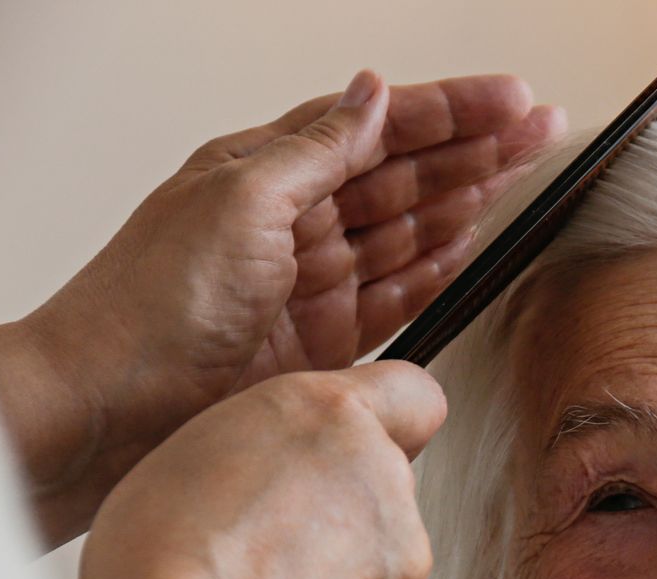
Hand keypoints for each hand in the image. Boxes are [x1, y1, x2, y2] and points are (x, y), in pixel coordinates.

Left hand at [0, 69, 561, 546]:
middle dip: (477, 148)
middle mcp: (293, 222)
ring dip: (469, 199)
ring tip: (522, 174)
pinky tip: (470, 245)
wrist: (117, 406)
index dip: (448, 111)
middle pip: (405, 174)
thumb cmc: (151, 303)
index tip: (511, 101)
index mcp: (266, 170)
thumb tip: (371, 94)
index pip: (376, 126)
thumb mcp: (239, 198)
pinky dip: (438, 269)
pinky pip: (399, 296)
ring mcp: (313, 284)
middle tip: (540, 131)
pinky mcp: (328, 344)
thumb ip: (316, 150)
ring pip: (411, 230)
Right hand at [72, 363, 446, 578]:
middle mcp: (384, 478)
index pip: (409, 393)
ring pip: (380, 550)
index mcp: (330, 418)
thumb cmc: (165, 556)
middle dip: (338, 506)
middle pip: (382, 482)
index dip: (382, 420)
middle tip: (266, 539)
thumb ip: (271, 445)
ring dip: (338, 568)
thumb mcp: (194, 449)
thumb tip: (293, 470)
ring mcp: (405, 553)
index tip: (349, 445)